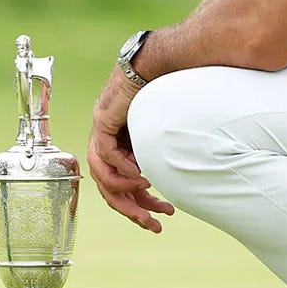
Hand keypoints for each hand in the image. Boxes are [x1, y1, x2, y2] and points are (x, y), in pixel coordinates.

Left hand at [87, 67, 174, 233]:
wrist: (164, 63)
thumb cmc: (172, 92)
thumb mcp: (168, 135)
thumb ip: (165, 157)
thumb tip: (185, 179)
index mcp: (124, 145)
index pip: (122, 185)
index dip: (140, 204)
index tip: (159, 217)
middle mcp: (109, 140)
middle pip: (109, 186)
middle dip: (131, 209)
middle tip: (152, 224)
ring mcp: (103, 130)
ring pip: (101, 174)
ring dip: (124, 192)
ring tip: (150, 196)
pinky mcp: (102, 120)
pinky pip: (104, 153)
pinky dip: (120, 168)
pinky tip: (140, 174)